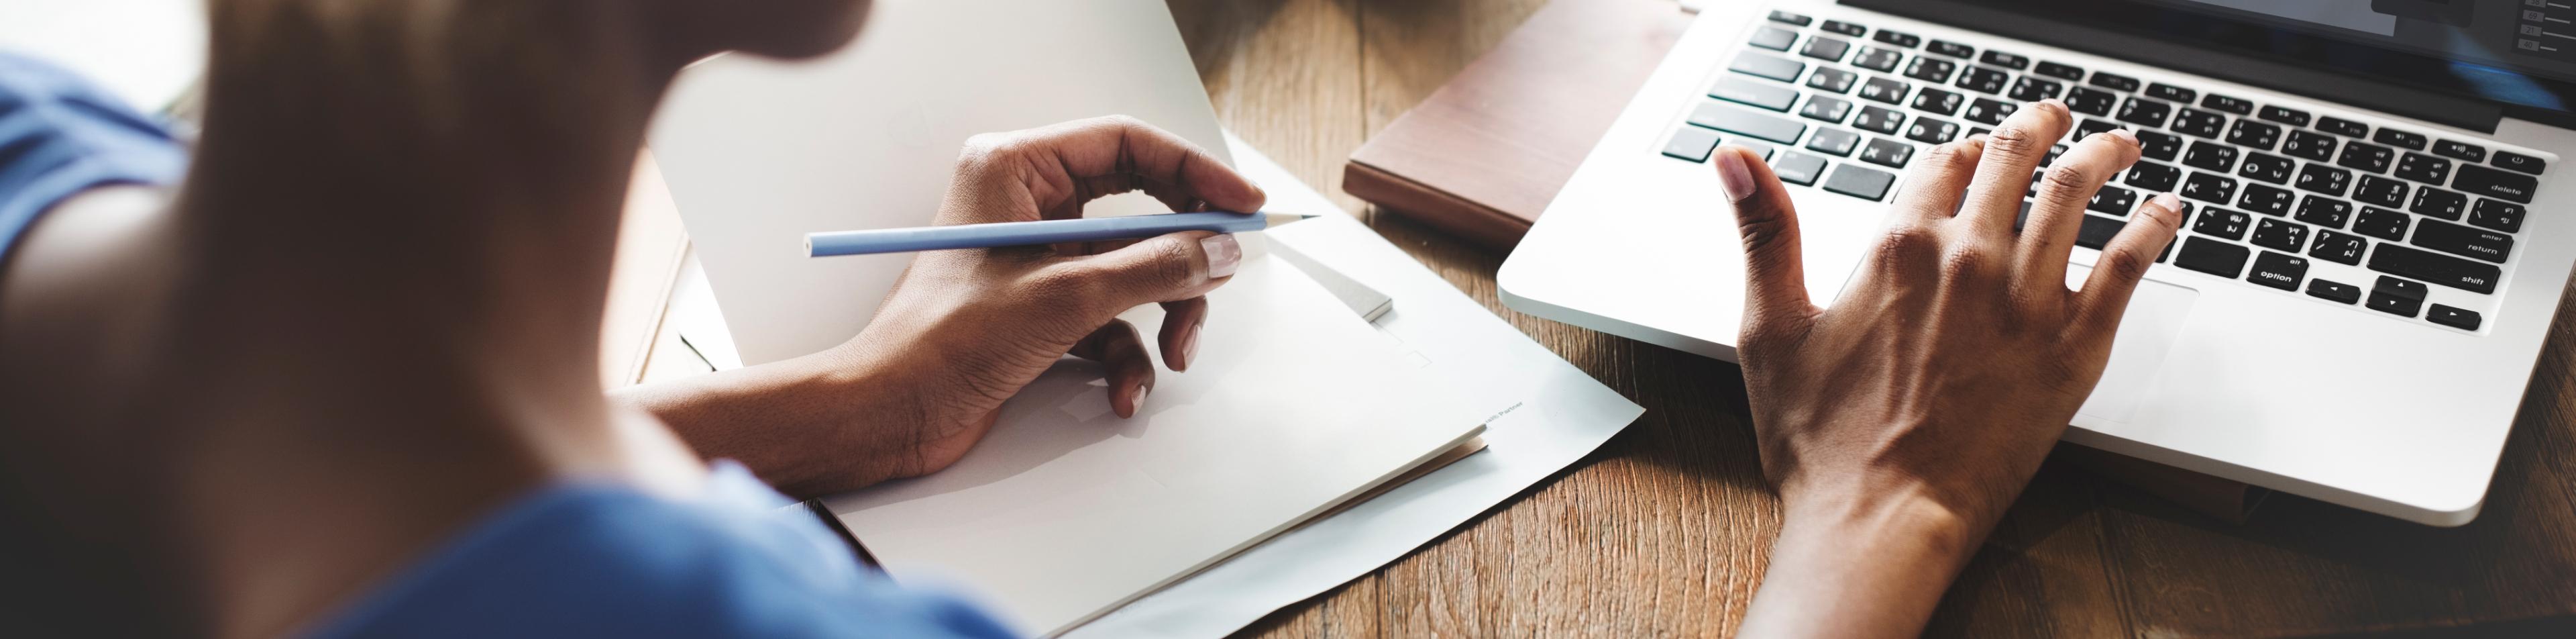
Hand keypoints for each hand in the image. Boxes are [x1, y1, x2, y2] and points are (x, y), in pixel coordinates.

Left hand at [833, 116, 1262, 480]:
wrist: (890, 414)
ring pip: (1133, 271)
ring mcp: (1036, 258)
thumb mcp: (1066, 298)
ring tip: (1172, 355)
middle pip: (1139, 211)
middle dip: (1180, 259)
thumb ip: (1153, 268)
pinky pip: (1110, 318)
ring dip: (1161, 317)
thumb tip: (1218, 250)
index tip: (1243, 205)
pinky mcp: (1040, 308)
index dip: (1194, 172)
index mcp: (1015, 168)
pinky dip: (1126, 357)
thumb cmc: (943, 342)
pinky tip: (1122, 392)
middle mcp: (1027, 204)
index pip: (1127, 144)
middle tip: (1218, 280)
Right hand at [1725, 100, 2180, 636]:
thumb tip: (1735, 160)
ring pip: (2077, 194)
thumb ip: (1764, 233)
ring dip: (2102, 155)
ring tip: (2118, 144)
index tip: (1969, 154)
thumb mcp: (1771, 329)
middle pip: (2014, 160)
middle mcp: (1968, 259)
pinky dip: (2152, 227)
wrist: (1882, 518)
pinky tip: (2164, 212)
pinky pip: (2128, 265)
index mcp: (1897, 248)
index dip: (1956, 153)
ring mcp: (2028, 301)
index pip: (1940, 164)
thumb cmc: (1821, 443)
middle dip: (2037, 128)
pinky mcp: (2074, 347)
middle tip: (2052, 120)